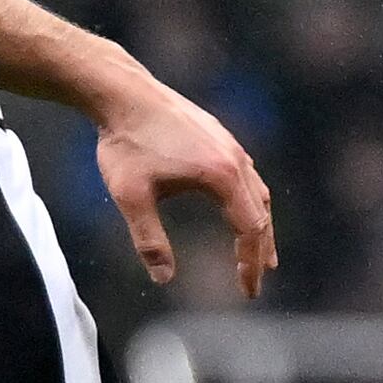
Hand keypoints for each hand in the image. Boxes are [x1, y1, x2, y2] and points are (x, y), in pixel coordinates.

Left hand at [94, 86, 276, 298]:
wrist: (122, 92)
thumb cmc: (125, 143)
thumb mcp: (130, 197)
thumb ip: (149, 239)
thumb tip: (163, 278)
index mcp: (220, 176)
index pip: (250, 229)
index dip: (251, 263)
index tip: (248, 289)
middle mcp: (233, 158)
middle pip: (260, 213)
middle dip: (260, 249)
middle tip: (258, 279)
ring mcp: (228, 143)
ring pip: (256, 191)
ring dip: (260, 223)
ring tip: (261, 249)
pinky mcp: (217, 134)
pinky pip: (245, 173)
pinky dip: (249, 198)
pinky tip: (240, 204)